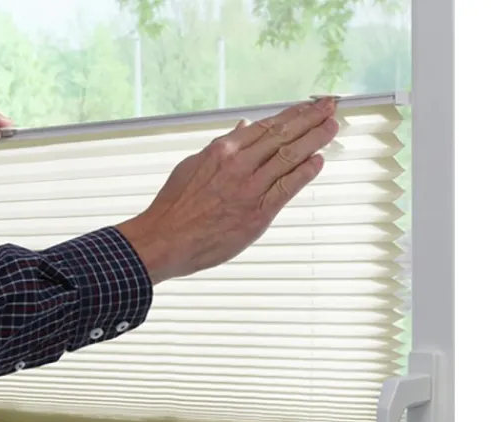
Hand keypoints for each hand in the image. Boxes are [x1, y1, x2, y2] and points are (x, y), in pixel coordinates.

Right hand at [117, 97, 338, 283]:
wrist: (165, 239)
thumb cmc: (175, 207)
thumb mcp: (193, 166)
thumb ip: (221, 147)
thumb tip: (244, 126)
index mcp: (222, 150)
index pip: (266, 125)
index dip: (292, 114)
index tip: (310, 106)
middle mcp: (238, 164)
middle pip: (283, 135)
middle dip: (311, 119)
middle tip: (330, 107)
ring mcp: (249, 189)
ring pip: (290, 157)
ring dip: (315, 140)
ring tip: (332, 128)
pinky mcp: (257, 213)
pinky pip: (287, 187)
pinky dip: (305, 172)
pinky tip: (318, 161)